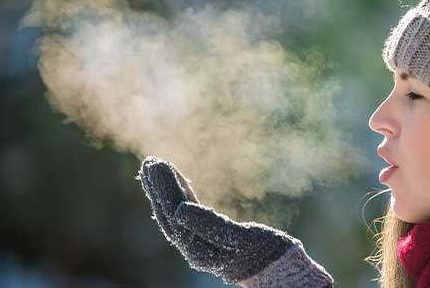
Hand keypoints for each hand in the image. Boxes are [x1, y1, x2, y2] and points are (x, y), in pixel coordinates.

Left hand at [137, 156, 333, 286]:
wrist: (278, 269)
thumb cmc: (264, 252)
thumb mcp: (241, 239)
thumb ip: (210, 226)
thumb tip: (179, 211)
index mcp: (199, 248)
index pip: (175, 213)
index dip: (165, 188)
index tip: (158, 164)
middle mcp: (194, 249)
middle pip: (170, 214)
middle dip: (159, 187)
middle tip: (151, 161)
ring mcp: (199, 244)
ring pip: (175, 214)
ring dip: (166, 190)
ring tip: (156, 167)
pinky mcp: (209, 239)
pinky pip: (188, 215)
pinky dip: (182, 196)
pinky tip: (179, 184)